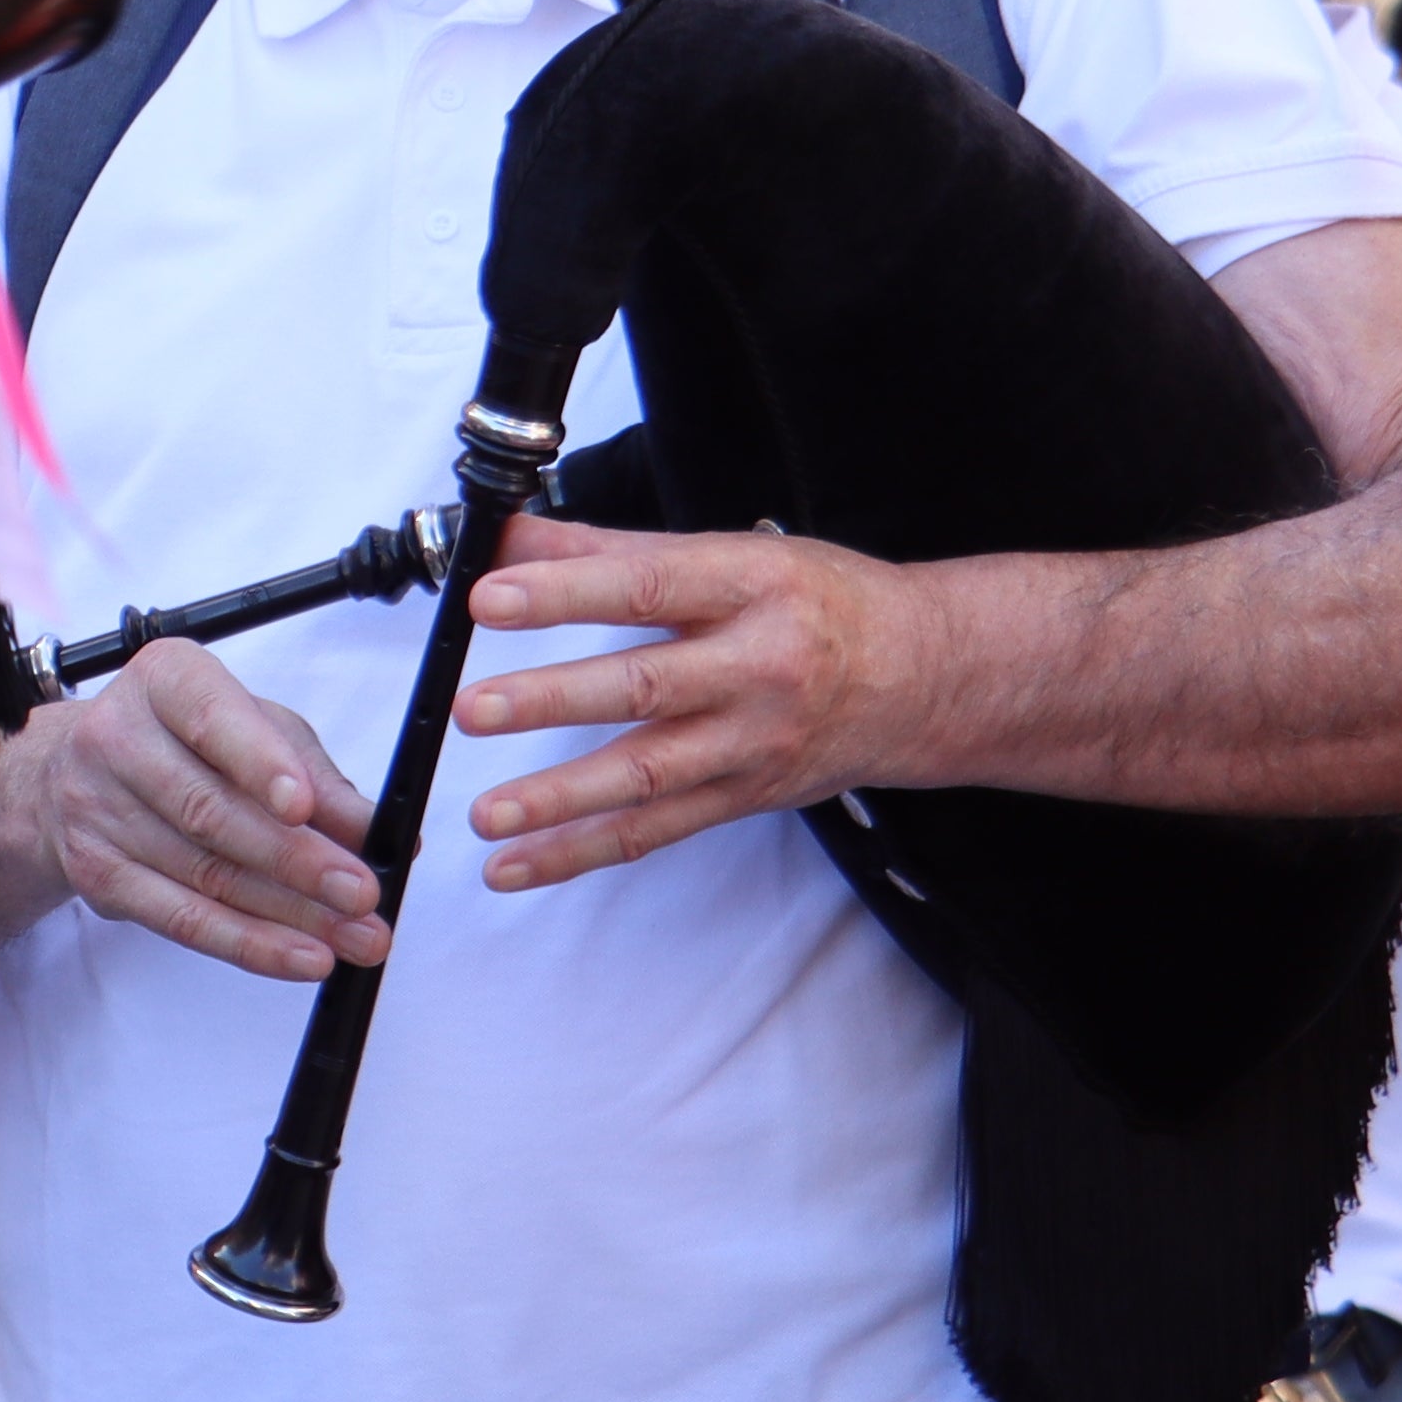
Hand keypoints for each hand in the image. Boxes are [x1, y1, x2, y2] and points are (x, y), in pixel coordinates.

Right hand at [25, 644, 383, 980]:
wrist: (71, 775)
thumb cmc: (184, 742)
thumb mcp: (257, 731)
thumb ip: (318, 778)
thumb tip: (386, 833)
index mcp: (165, 680)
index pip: (210, 717)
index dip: (259, 763)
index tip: (305, 806)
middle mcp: (118, 738)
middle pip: (210, 811)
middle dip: (296, 860)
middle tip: (362, 893)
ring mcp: (99, 810)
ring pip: (205, 875)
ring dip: (290, 915)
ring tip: (356, 937)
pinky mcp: (97, 875)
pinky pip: (181, 920)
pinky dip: (249, 944)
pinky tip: (301, 957)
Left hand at [440, 512, 934, 892]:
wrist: (924, 679)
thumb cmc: (820, 605)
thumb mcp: (733, 555)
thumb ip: (615, 550)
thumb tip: (513, 536)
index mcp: (749, 589)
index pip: (647, 588)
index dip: (567, 593)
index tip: (492, 598)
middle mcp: (755, 670)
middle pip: (645, 687)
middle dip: (554, 700)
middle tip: (477, 708)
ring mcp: (750, 743)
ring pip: (648, 776)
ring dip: (560, 799)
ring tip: (487, 814)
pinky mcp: (743, 798)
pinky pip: (654, 832)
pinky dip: (580, 853)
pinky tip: (516, 865)